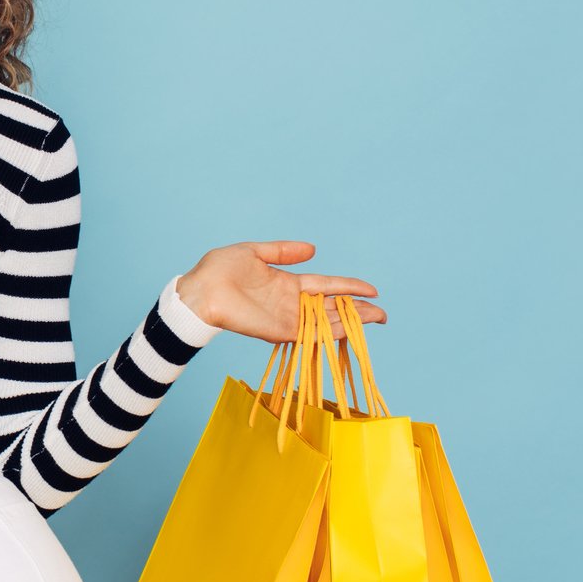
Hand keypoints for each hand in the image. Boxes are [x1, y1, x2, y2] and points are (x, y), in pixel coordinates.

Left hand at [174, 241, 385, 342]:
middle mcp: (291, 303)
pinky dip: (329, 332)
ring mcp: (286, 318)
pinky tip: (349, 329)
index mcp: (287, 284)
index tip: (373, 290)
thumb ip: (283, 251)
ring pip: (325, 321)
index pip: (326, 286)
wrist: (199, 290)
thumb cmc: (219, 271)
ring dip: (350, 321)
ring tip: (376, 319)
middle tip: (383, 314)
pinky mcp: (278, 331)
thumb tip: (312, 248)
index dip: (349, 287)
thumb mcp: (255, 252)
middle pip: (332, 307)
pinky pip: (309, 333)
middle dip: (357, 310)